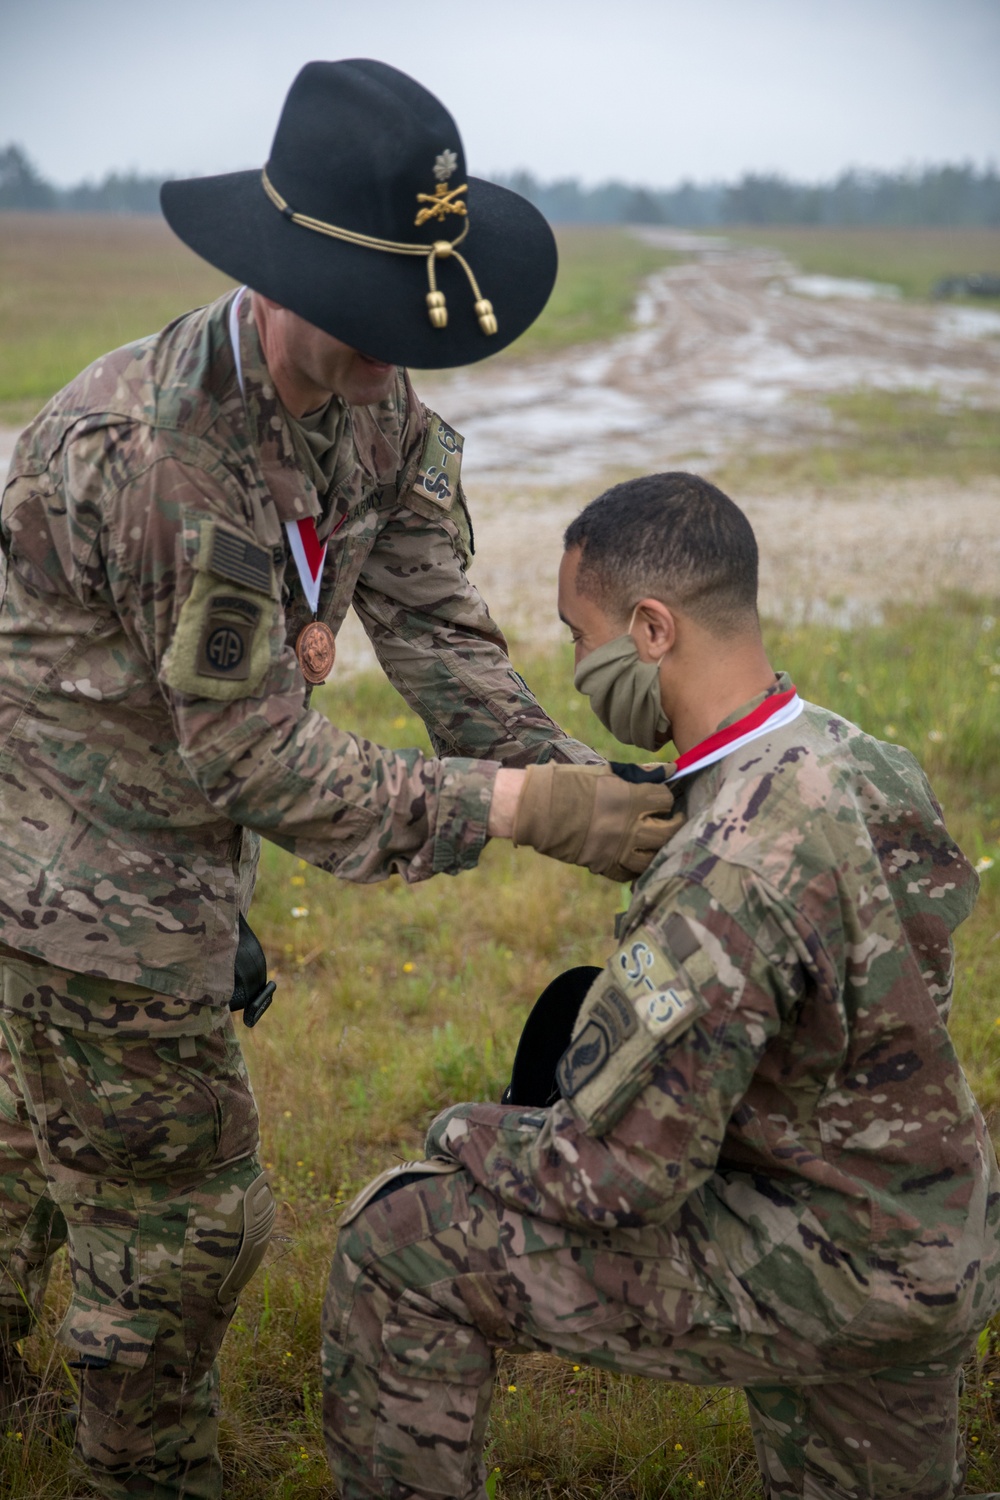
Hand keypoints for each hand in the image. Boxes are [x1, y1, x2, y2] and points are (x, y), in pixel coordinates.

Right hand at [510, 762, 684, 880]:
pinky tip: (635, 855)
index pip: (665, 799)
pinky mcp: (605, 866)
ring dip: (658, 848)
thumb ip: (639, 775)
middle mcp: (630, 827)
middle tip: (672, 820)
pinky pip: (631, 873)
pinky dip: (636, 866)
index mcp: (631, 799)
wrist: (539, 809)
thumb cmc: (570, 784)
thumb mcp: (606, 772)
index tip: (659, 797)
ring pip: (655, 857)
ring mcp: (619, 850)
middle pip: (669, 831)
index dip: (664, 796)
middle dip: (674, 824)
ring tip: (656, 841)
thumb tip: (667, 770)